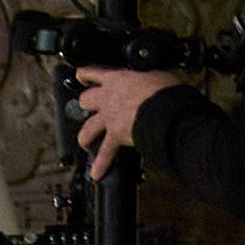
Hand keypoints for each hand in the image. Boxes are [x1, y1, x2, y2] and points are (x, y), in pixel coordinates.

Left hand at [77, 63, 182, 178]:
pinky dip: (101, 164)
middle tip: (86, 106)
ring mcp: (109, 119)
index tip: (81, 76)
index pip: (94, 71)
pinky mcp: (116, 137)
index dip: (85, 73)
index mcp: (116, 78)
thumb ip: (146, 76)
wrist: (163, 110)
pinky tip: (96, 173)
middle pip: (86, 100)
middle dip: (85, 103)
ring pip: (89, 127)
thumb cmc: (162, 90)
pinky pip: (106, 153)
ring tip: (84, 141)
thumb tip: (153, 77)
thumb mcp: (154, 73)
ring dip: (85, 135)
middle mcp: (108, 98)